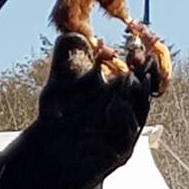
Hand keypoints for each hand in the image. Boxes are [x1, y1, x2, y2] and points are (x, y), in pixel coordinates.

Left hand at [0, 32, 155, 188]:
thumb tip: (78, 33)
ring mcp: (123, 135)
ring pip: (138, 112)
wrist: (42, 155)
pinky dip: (122, 120)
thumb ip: (69, 55)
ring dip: (135, 94)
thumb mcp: (61, 81)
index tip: (138, 40)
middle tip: (140, 55)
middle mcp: (126, 113)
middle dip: (145, 73)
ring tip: (128, 78)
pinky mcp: (116, 154)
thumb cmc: (56, 116)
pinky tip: (114, 105)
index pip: (140, 72)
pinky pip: (126, 136)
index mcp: (118, 92)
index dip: (142, 58)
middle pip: (145, 91)